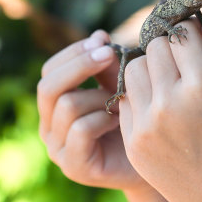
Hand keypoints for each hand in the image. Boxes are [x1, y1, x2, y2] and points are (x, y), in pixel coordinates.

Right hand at [37, 30, 165, 201]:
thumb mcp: (119, 85)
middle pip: (48, 86)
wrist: (153, 159)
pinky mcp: (73, 166)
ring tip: (122, 101)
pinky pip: (80, 130)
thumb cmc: (135, 118)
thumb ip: (108, 65)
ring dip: (99, 96)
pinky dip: (103, 118)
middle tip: (109, 53)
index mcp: (56, 103)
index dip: (74, 52)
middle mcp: (50, 126)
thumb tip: (99, 36)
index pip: (50, 70)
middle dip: (81, 65)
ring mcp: (58, 148)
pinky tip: (121, 119)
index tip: (102, 40)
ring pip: (67, 104)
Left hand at [119, 20, 201, 201]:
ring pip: (134, 69)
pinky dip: (142, 94)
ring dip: (152, 67)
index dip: (193, 29)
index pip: (182, 33)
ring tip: (174, 80)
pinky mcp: (136, 145)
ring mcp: (147, 126)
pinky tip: (164, 105)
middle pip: (154, 47)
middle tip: (190, 59)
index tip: (199, 36)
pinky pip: (126, 100)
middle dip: (172, 46)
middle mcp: (169, 103)